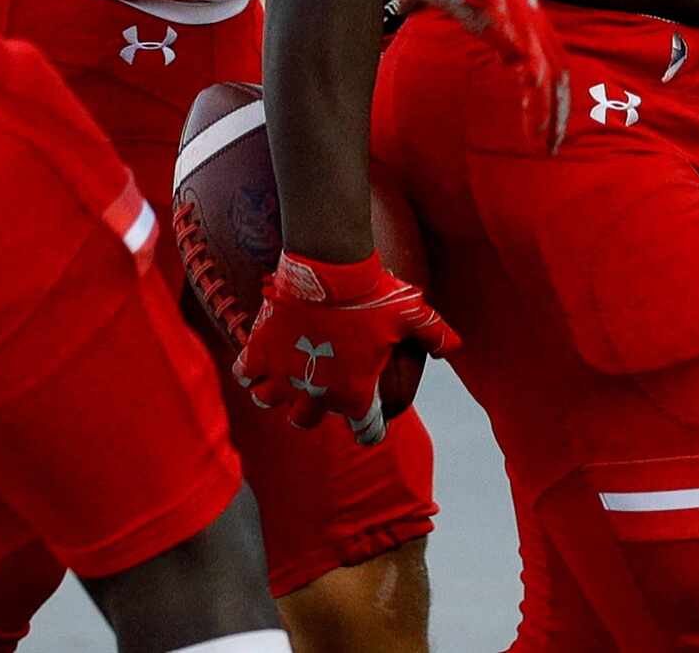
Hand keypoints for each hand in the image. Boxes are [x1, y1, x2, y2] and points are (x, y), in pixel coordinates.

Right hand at [232, 250, 457, 446]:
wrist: (329, 267)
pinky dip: (249, 368)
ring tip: (281, 373)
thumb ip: (436, 335)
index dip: (369, 425)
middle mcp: (316, 394)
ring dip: (275, 391)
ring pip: (269, 401)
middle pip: (305, 421)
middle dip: (312, 407)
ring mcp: (284, 375)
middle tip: (316, 386)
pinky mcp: (259, 352)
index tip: (366, 414)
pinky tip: (258, 355)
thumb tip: (453, 347)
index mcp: (355, 394)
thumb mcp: (412, 315)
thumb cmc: (373, 294)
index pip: (365, 432)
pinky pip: (244, 373)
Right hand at [389, 0, 569, 153]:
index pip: (534, 47)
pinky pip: (537, 77)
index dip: (539, 76)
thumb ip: (418, 0)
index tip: (535, 100)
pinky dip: (540, 107)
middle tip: (555, 134)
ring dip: (553, 111)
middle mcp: (523, 15)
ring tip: (551, 141)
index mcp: (507, 8)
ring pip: (552, 75)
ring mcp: (523, 23)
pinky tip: (539, 131)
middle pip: (553, 64)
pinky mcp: (514, 33)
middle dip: (557, 102)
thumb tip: (403, 5)